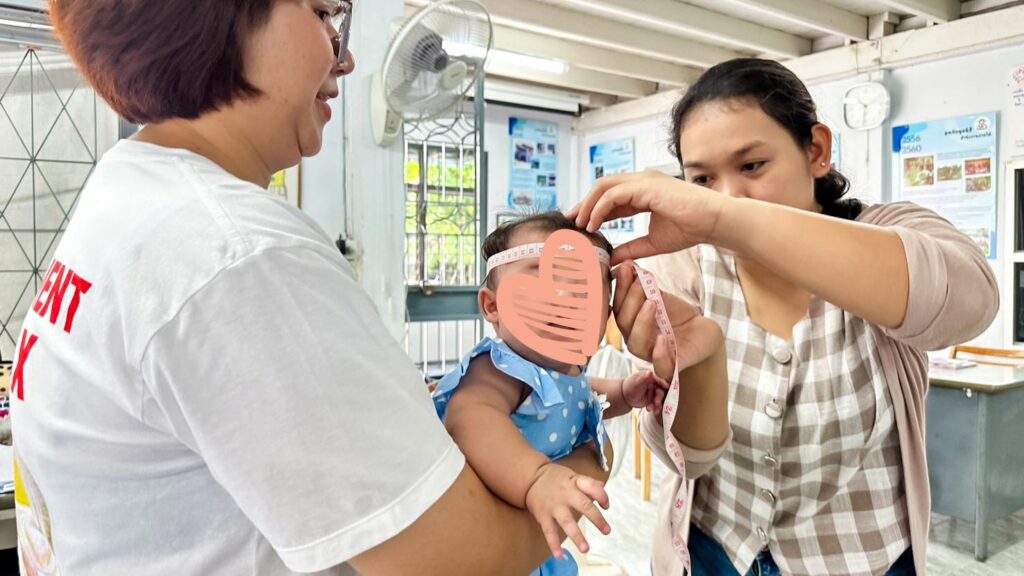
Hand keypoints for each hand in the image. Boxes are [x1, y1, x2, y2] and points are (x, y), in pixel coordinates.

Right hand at [525, 463, 610, 558]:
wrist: (530, 478)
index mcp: (575, 482)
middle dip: (597, 519)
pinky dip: (554, 544)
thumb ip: (587, 483)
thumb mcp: (572, 476)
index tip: (606, 506)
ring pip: (567, 522)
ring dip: (577, 536)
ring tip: (585, 549)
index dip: (602, 496)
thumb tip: (602, 488)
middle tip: (607, 531)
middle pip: (584, 505)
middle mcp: (566, 494)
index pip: (592, 487)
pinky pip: (549, 532)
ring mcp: (554, 506)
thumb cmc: (555, 479)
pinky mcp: (543, 516)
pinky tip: (559, 556)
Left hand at [566, 171, 726, 265]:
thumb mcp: (652, 243)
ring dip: (588, 205)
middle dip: (584, 203)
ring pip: (604, 186)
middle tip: (570, 222)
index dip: (592, 209)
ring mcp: (643, 181)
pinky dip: (600, 209)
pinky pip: (614, 195)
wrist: (713, 222)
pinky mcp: (646, 186)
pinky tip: (594, 225)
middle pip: (602, 186)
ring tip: (580, 225)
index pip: (610, 195)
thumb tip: (612, 260)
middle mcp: (641, 181)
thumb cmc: (690, 229)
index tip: (578, 225)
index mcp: (642, 191)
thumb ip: (631, 248)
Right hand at [613, 263, 722, 371]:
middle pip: (623, 324)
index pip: (618, 307)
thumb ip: (644, 286)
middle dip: (630, 301)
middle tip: (640, 283)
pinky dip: (659, 353)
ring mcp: (652, 354)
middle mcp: (636, 340)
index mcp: (630, 323)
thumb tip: (628, 264)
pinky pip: (660, 367)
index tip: (625, 267)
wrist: (703, 333)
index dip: (620, 288)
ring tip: (651, 303)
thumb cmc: (677, 317)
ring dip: (641, 322)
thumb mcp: (661, 298)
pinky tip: (662, 338)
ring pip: (636, 344)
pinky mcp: (671, 366)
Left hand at [621, 370, 669, 412]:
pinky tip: (653, 411)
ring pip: (659, 399)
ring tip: (652, 409)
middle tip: (656, 403)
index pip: (658, 380)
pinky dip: (655, 408)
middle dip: (659, 398)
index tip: (667, 386)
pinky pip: (656, 404)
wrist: (625, 397)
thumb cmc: (630, 386)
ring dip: (657, 404)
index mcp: (650, 378)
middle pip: (660, 391)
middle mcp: (653, 385)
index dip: (663, 383)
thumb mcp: (637, 383)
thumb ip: (644, 378)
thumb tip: (650, 372)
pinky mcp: (652, 400)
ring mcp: (653, 393)